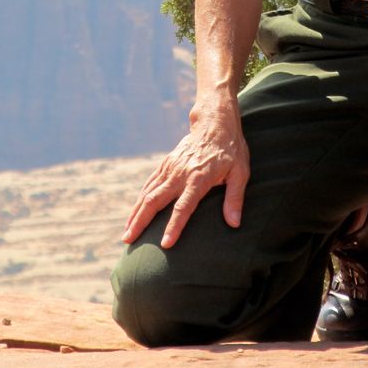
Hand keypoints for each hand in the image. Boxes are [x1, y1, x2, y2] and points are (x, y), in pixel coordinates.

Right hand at [122, 102, 249, 247]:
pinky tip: (134, 214)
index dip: (174, 226)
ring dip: (135, 214)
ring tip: (126, 235)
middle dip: (141, 222)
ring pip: (147, 193)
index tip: (165, 244)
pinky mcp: (166, 164)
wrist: (214, 123)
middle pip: (155, 200)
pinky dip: (139, 200)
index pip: (183, 206)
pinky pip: (149, 184)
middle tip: (128, 241)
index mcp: (198, 178)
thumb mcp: (240, 171)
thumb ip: (235, 198)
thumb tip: (234, 224)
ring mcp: (170, 167)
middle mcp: (180, 173)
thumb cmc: (231, 150)